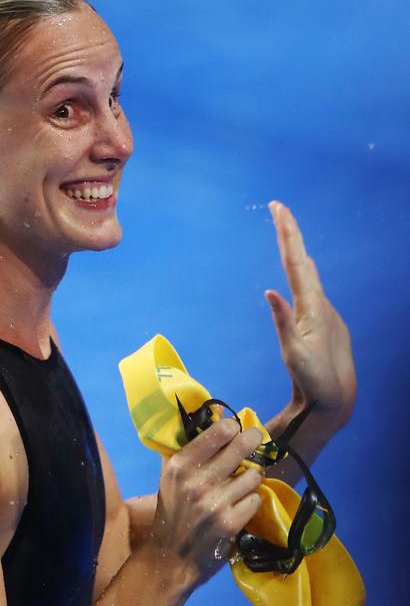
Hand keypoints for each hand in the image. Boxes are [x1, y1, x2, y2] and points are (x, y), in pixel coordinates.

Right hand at [151, 420, 263, 588]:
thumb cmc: (172, 511)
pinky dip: (250, 502)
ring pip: (253, 475)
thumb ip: (191, 443)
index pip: (219, 431)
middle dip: (252, 441)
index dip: (232, 428)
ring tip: (239, 485)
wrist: (169, 557)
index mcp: (180, 466)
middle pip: (241, 446)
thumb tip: (216, 411)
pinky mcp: (230, 522)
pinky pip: (255, 499)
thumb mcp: (171, 475)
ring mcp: (215, 503)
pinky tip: (238, 506)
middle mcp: (197, 482)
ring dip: (250, 479)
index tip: (233, 430)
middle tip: (255, 439)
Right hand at [265, 201, 355, 428]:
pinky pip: (310, 288)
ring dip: (296, 251)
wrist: (336, 397)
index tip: (278, 208)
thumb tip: (269, 291)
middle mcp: (320, 303)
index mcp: (311, 305)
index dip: (287, 233)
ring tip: (288, 232)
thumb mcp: (292, 353)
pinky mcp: (323, 321)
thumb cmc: (312, 378)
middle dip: (289, 233)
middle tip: (278, 208)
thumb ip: (282, 321)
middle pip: (301, 260)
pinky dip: (302, 272)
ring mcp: (324, 311)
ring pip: (308, 273)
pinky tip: (302, 272)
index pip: (295, 261)